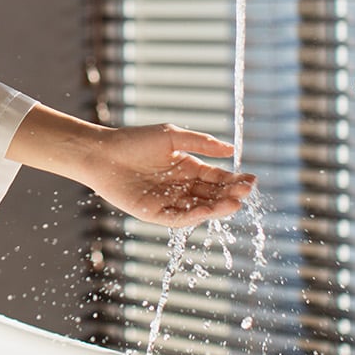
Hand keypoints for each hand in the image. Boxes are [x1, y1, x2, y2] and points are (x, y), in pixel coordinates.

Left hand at [7, 105, 254, 226]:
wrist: (102, 153)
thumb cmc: (135, 141)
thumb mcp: (172, 136)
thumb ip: (201, 142)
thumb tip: (231, 149)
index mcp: (188, 168)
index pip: (217, 177)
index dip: (235, 180)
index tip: (251, 179)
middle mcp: (182, 187)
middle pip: (213, 194)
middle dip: (230, 194)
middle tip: (245, 192)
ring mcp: (169, 201)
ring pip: (200, 208)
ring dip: (217, 208)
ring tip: (233, 203)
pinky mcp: (154, 214)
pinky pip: (178, 218)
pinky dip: (194, 216)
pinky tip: (207, 211)